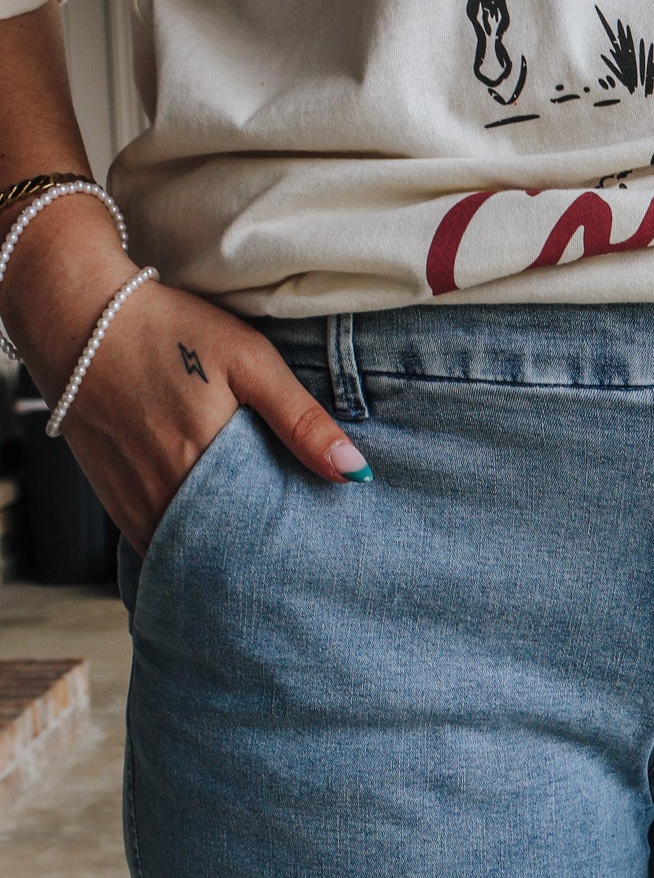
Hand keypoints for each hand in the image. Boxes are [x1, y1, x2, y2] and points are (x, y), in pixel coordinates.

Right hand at [5, 211, 371, 554]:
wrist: (74, 316)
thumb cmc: (169, 329)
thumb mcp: (249, 361)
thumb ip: (301, 420)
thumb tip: (355, 473)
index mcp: (206, 469)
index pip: (261, 538)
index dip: (290, 549)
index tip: (317, 551)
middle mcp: (165, 498)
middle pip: (226, 554)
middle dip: (260, 561)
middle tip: (294, 558)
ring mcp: (132, 504)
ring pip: (188, 554)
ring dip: (221, 555)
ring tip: (258, 549)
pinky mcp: (113, 500)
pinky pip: (155, 541)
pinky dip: (185, 543)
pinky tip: (211, 532)